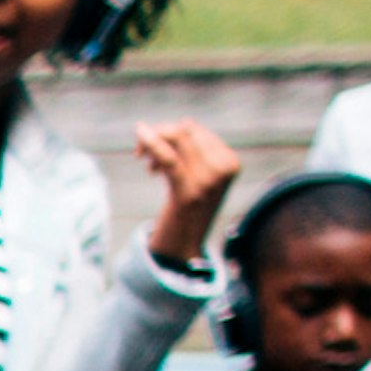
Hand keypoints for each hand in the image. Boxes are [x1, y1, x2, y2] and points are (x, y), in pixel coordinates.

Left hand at [134, 121, 240, 265]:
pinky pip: (169, 158)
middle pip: (183, 131)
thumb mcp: (197, 176)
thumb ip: (193, 151)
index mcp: (230, 162)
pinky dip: (152, 143)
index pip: (193, 130)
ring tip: (145, 164)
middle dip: (157, 135)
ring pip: (175, 140)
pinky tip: (140, 134)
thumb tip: (180, 124)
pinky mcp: (189, 192)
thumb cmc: (185, 209)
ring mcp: (209, 181)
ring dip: (152, 145)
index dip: (166, 133)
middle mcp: (224, 169)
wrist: (183, 247)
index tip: (152, 151)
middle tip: (140, 154)